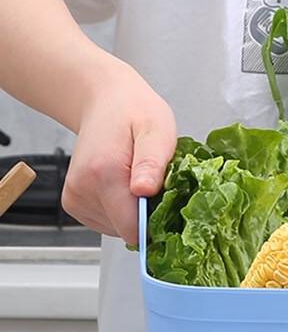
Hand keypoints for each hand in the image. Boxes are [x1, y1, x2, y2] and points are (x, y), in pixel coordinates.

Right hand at [61, 60, 175, 245]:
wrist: (105, 101)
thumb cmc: (135, 113)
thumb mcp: (157, 130)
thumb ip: (152, 162)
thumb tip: (143, 191)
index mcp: (104, 172)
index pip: (132, 227)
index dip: (157, 224)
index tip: (170, 204)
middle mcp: (83, 188)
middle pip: (126, 230)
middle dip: (148, 216)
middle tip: (157, 184)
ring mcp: (75, 198)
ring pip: (117, 229)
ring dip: (135, 212)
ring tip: (140, 180)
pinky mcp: (73, 203)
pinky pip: (108, 223)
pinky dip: (122, 211)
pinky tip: (127, 186)